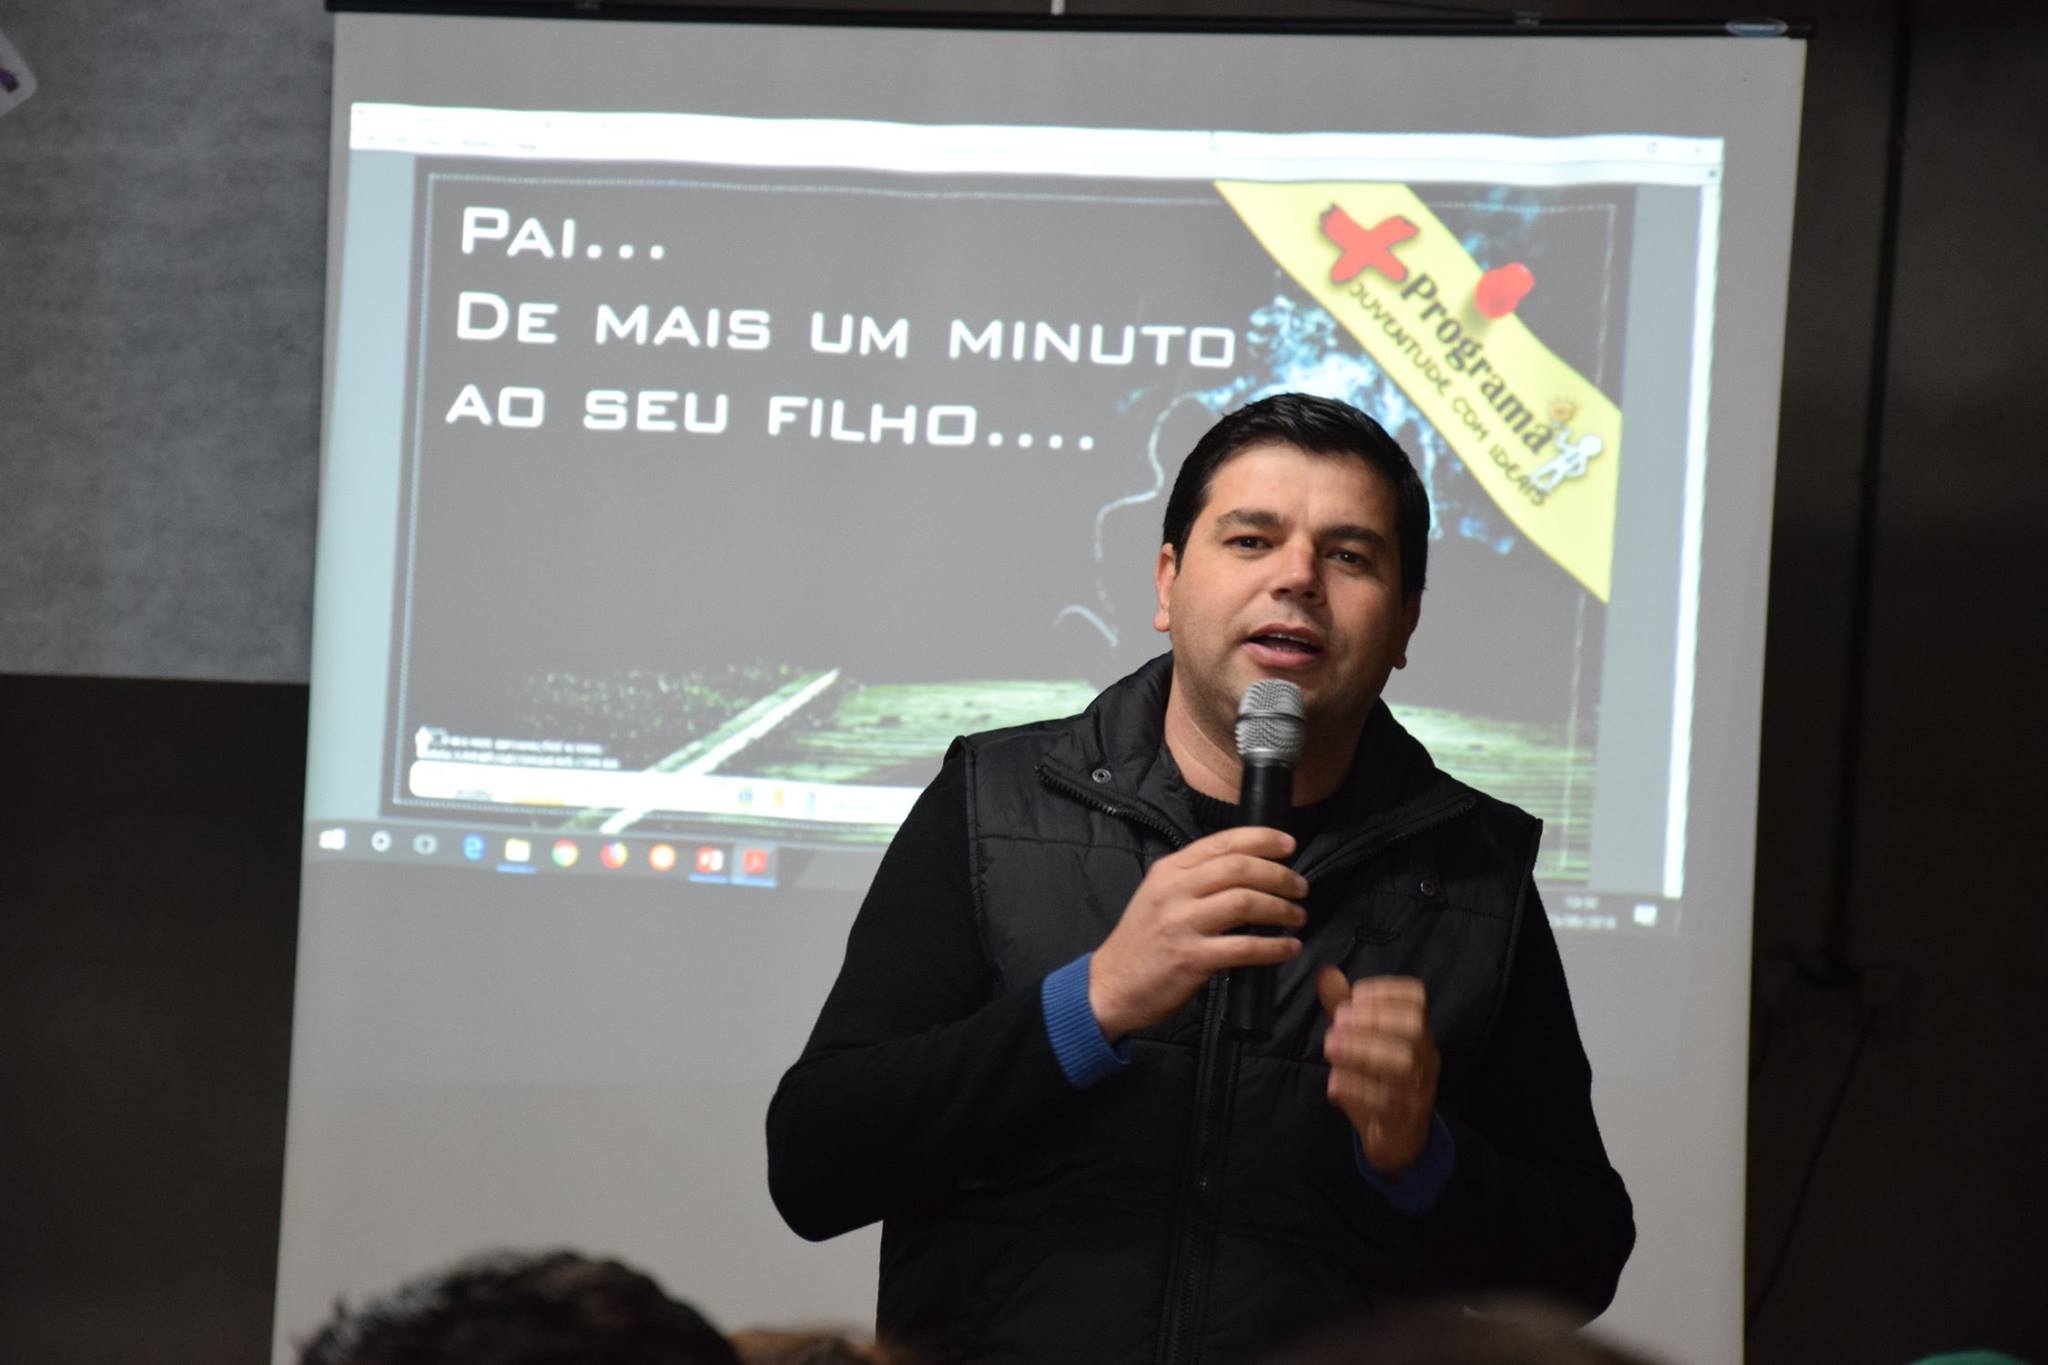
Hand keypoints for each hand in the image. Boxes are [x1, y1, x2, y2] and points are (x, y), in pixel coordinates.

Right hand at [1088, 826, 1306, 1039]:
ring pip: (1245, 902)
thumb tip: (1249, 871)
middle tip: (1300, 887)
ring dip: (1281, 908)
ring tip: (1297, 916)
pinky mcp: (1191, 958)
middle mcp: (1174, 891)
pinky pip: (1244, 947)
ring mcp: (1181, 924)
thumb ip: (1195, 880)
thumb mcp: (1159, 896)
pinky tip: (1289, 949)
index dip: (1262, 839)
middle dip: (1279, 875)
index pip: (1222, 843)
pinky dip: (1274, 947)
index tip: (1289, 845)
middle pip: (1239, 868)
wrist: (1110, 985)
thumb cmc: (1142, 942)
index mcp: (1168, 870)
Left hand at [1317, 967, 1438, 1173]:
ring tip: (1330, 1047)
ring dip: (1363, 1052)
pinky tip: (1334, 1083)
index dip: (1386, 991)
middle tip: (1337, 1024)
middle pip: (1413, 1029)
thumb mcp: (1362, 1040)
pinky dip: (1359, 1089)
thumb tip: (1325, 972)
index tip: (1355, 994)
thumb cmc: (1378, 1080)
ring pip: (1403, 1065)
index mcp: (1417, 1032)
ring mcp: (1419, 1089)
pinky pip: (1388, 1103)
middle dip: (1373, 1021)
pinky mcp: (1404, 1119)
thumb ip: (1345, 1007)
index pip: (1416, 999)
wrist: (1398, 1140)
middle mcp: (1425, 1057)